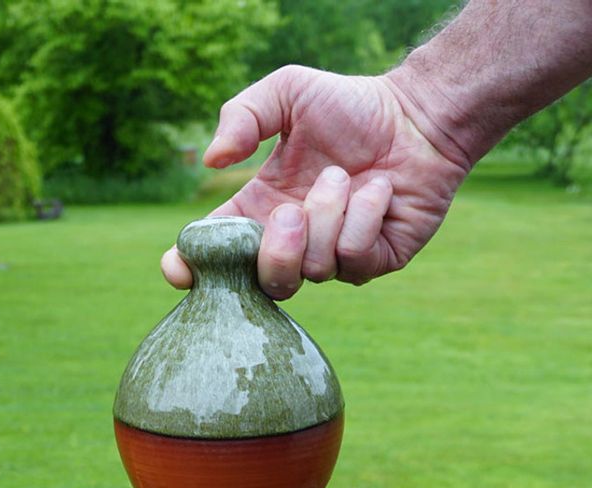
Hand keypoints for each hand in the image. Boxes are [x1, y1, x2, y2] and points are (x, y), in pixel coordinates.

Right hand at [162, 65, 469, 299]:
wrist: (418, 116)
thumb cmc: (352, 106)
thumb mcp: (288, 93)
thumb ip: (243, 114)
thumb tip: (211, 160)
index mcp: (262, 212)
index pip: (216, 255)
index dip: (191, 269)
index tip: (180, 268)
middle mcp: (294, 243)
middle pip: (265, 284)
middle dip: (275, 250)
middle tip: (291, 209)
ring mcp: (333, 260)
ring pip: (312, 268)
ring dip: (328, 213)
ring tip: (347, 176)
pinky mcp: (373, 264)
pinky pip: (352, 258)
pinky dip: (364, 215)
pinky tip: (380, 189)